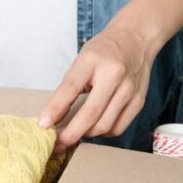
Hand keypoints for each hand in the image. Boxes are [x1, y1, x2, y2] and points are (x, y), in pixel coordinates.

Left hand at [39, 27, 155, 151]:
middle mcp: (114, 76)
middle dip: (71, 133)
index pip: (70, 88)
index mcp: (93, 61)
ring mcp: (129, 90)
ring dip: (86, 135)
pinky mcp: (139, 102)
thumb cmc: (103, 51)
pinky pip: (118, 127)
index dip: (55, 109)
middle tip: (57, 143)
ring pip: (105, 125)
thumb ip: (67, 88)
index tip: (43, 125)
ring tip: (74, 134)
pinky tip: (94, 128)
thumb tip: (52, 117)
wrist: (136, 39)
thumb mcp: (81, 61)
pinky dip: (103, 133)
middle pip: (91, 114)